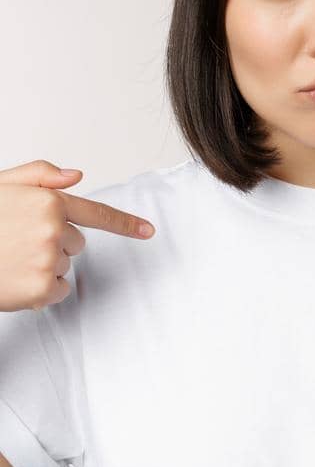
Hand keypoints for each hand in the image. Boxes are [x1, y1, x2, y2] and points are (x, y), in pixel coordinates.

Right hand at [0, 159, 156, 312]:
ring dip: (43, 267)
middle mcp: (54, 229)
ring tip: (9, 260)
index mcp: (48, 202)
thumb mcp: (1, 186)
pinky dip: (40, 291)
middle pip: (77, 243)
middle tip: (14, 243)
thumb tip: (77, 175)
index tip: (148, 231)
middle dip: (52, 244)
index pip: (95, 212)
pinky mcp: (41, 288)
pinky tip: (14, 279)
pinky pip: (58, 291)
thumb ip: (39, 177)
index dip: (125, 223)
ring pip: (65, 266)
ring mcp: (49, 259)